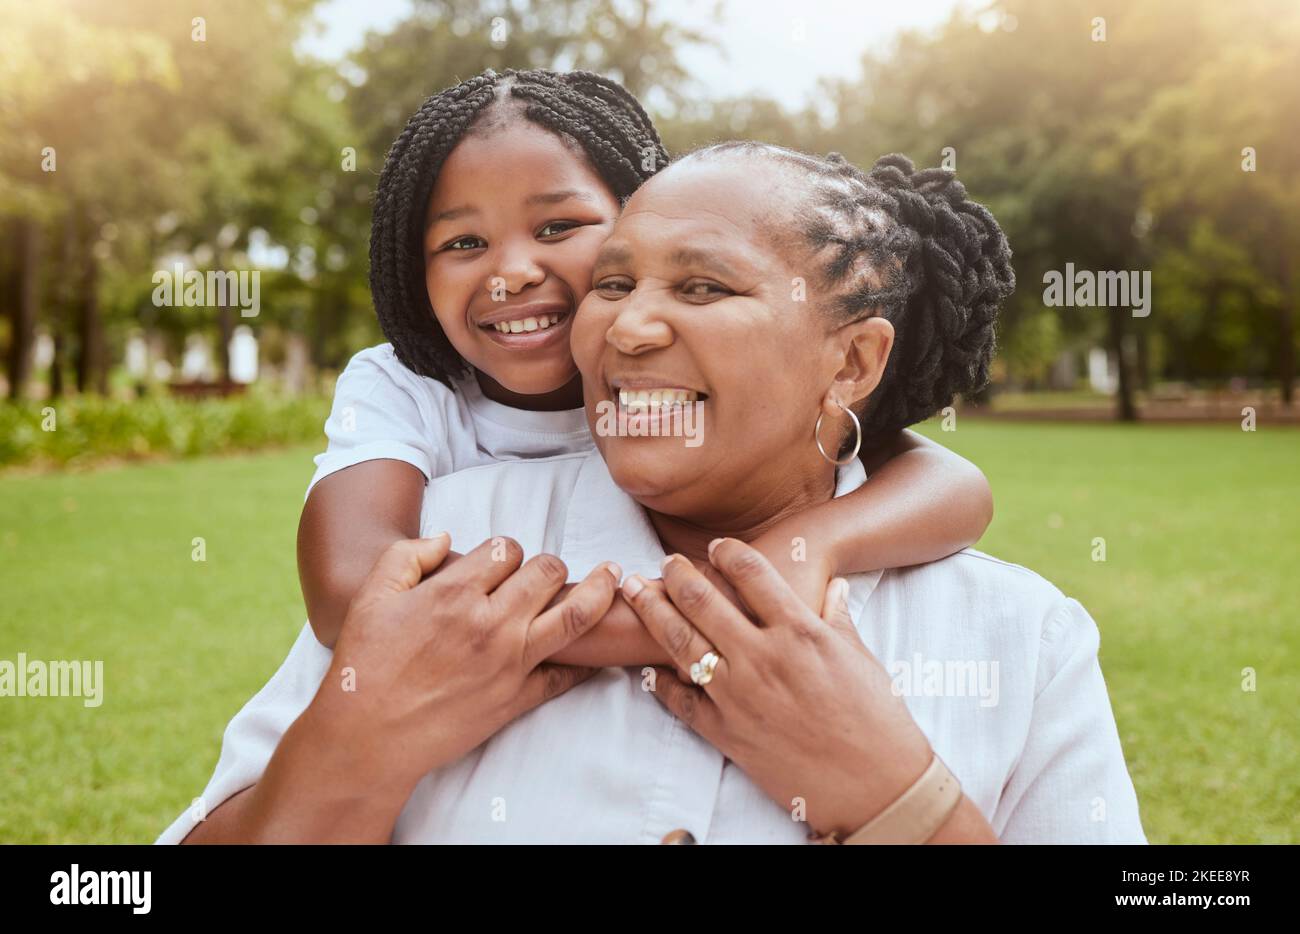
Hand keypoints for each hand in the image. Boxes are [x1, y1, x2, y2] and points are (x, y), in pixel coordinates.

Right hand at [309, 534, 620, 797]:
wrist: (367, 738)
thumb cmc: (363, 666)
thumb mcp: (371, 596)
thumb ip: (408, 555)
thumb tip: (447, 538)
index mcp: (454, 592)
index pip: (506, 549)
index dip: (505, 552)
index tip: (500, 563)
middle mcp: (491, 622)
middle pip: (546, 571)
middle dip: (547, 566)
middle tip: (545, 573)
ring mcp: (510, 662)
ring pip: (576, 615)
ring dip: (599, 591)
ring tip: (614, 577)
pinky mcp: (518, 698)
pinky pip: (566, 675)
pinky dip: (585, 662)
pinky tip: (596, 651)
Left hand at [622, 538, 932, 839]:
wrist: (875, 785)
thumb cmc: (877, 720)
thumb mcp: (860, 657)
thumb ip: (836, 616)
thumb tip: (834, 585)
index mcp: (799, 631)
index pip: (751, 572)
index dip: (727, 552)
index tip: (715, 546)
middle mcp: (761, 657)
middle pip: (702, 600)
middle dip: (676, 575)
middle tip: (664, 563)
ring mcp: (737, 695)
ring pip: (680, 642)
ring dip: (652, 611)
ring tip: (635, 590)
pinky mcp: (725, 732)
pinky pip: (681, 700)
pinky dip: (660, 681)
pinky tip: (646, 666)